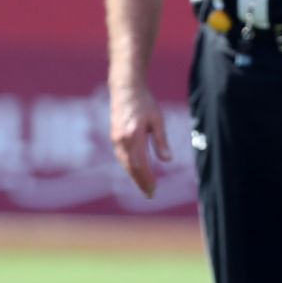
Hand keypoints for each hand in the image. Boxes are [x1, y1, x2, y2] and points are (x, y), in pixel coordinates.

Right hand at [110, 83, 171, 197]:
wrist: (125, 88)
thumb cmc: (144, 102)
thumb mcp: (157, 120)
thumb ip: (161, 141)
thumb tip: (167, 161)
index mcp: (133, 135)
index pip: (140, 164)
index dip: (146, 179)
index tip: (153, 190)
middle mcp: (121, 139)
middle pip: (130, 167)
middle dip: (140, 182)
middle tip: (150, 194)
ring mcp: (115, 139)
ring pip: (124, 163)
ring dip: (134, 177)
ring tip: (144, 187)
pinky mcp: (114, 137)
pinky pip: (121, 157)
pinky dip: (129, 167)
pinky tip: (135, 172)